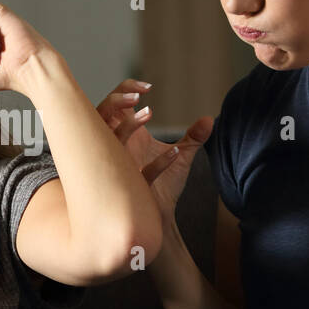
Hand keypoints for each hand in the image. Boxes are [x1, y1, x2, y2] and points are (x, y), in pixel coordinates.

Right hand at [96, 79, 213, 225]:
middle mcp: (117, 150)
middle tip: (137, 97)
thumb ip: (194, 137)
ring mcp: (120, 168)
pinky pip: (138, 174)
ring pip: (109, 141)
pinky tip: (175, 153)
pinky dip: (158, 162)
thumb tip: (210, 119)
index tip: (147, 87)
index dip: (124, 89)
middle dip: (114, 101)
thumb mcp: (183, 156)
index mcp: (126, 137)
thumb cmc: (163, 187)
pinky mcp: (130, 189)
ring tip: (151, 115)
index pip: (113, 105)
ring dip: (128, 125)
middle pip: (98, 116)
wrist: (160, 222)